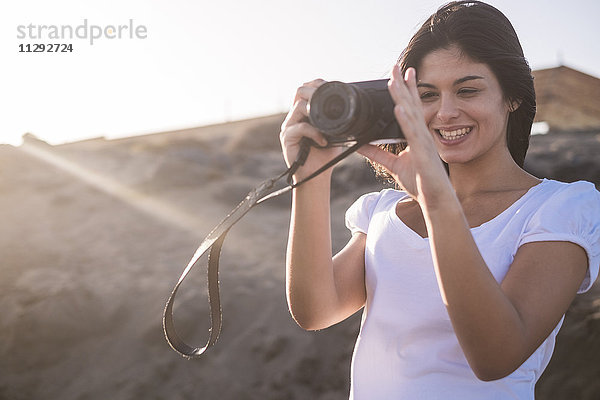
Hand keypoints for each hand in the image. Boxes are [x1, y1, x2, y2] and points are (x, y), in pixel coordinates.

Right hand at [280, 79, 343, 182]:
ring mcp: (289, 126)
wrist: (317, 176)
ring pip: (299, 107)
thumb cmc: (326, 155)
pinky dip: (314, 132)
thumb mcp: (336, 133)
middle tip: (328, 102)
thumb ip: (338, 120)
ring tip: (327, 128)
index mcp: (304, 113)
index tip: (329, 87)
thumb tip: (354, 107)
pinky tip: (323, 141)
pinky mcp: (287, 138)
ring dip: (316, 114)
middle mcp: (294, 117)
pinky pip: (300, 127)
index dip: (316, 84)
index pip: (306, 89)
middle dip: (314, 93)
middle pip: (299, 92)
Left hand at [358, 66, 451, 204]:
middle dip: (403, 85)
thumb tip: (359, 144)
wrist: (435, 200)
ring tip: (393, 81)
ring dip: (402, 97)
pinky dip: (406, 121)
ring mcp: (424, 142)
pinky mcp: (423, 153)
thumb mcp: (393, 165)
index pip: (411, 108)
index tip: (401, 73)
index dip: (407, 90)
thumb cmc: (420, 182)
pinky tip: (399, 108)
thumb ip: (376, 153)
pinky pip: (413, 134)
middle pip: (411, 105)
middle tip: (396, 66)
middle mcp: (421, 135)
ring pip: (412, 115)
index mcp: (416, 136)